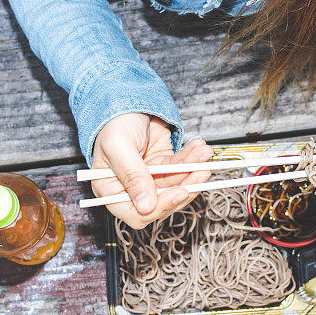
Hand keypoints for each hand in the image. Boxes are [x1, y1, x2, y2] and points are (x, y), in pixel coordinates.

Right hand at [90, 112, 213, 228]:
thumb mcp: (119, 147)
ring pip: (177, 183)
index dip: (160, 207)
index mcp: (111, 190)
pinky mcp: (163, 166)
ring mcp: (149, 178)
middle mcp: (131, 188)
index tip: (179, 193)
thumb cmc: (113, 123)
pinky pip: (181, 167)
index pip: (137, 214)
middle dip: (185, 185)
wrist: (125, 100)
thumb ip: (132, 176)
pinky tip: (199, 148)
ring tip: (204, 154)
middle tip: (201, 171)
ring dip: (193, 169)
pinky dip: (192, 158)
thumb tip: (146, 206)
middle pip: (163, 200)